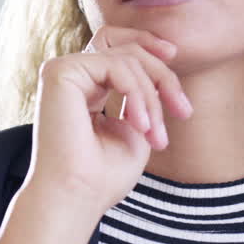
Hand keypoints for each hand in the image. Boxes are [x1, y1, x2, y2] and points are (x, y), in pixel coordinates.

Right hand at [20, 25, 193, 224]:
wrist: (77, 196)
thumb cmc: (104, 176)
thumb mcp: (138, 127)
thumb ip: (145, 95)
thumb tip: (161, 67)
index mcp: (86, 89)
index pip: (118, 50)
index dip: (149, 47)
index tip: (176, 64)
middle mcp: (73, 76)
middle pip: (128, 49)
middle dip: (163, 76)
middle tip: (183, 111)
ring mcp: (63, 71)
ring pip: (127, 58)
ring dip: (151, 97)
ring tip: (155, 135)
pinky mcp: (60, 72)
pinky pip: (115, 65)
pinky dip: (136, 93)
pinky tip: (139, 124)